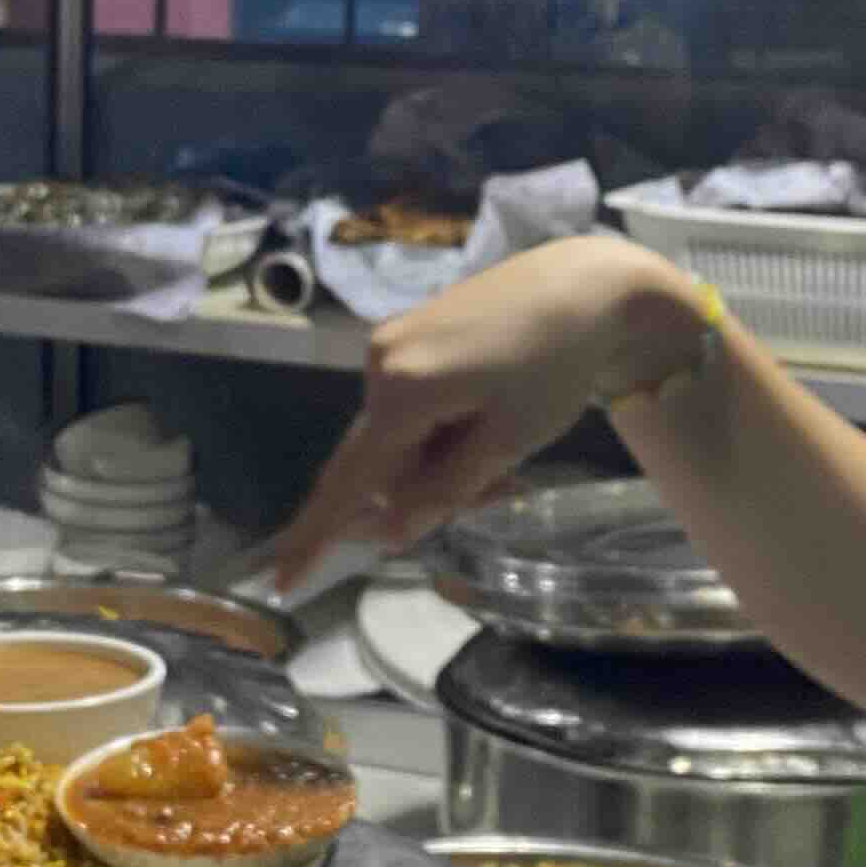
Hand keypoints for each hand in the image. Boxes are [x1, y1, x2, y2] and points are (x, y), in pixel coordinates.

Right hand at [266, 237, 706, 580]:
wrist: (585, 285)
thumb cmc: (555, 366)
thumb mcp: (507, 441)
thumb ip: (443, 491)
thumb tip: (387, 532)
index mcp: (401, 392)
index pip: (349, 482)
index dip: (315, 537)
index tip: (280, 581)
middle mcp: (379, 364)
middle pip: (378, 462)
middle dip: (425, 491)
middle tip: (506, 488)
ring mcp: (389, 344)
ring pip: (396, 437)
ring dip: (439, 461)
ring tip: (508, 452)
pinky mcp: (407, 333)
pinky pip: (406, 406)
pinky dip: (439, 432)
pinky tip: (486, 419)